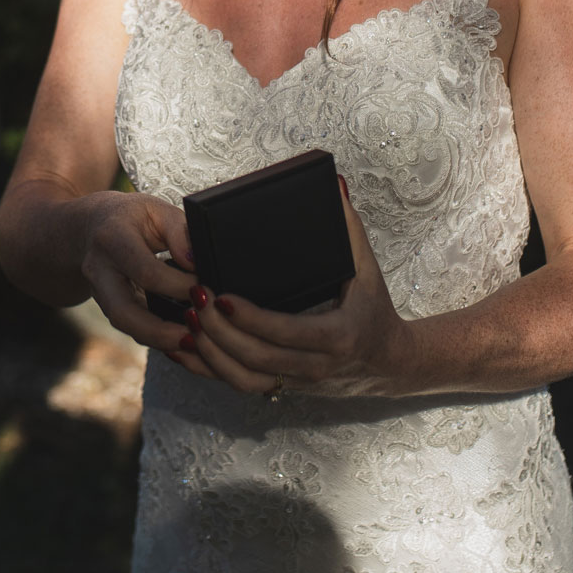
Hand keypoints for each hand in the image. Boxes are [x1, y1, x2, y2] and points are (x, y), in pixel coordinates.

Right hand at [72, 189, 204, 356]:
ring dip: (158, 340)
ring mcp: (99, 291)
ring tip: (192, 344)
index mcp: (112, 238)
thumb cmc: (131, 216)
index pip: (144, 271)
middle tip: (194, 337)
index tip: (204, 289)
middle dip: (159, 331)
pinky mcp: (108, 306)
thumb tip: (196, 262)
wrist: (91, 225)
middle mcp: (99, 269)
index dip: (177, 285)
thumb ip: (179, 231)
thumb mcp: (157, 209)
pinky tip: (180, 340)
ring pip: (123, 325)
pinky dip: (155, 338)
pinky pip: (130, 327)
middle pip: (122, 311)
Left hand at [178, 177, 411, 397]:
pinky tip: (185, 349)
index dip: (252, 319)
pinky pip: (241, 386)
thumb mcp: (368, 268)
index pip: (287, 332)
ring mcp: (298, 381)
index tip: (222, 297)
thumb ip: (350, 226)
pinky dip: (210, 370)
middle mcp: (316, 365)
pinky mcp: (283, 387)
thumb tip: (337, 185)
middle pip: (257, 357)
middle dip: (219, 331)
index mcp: (338, 335)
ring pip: (244, 378)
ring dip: (210, 353)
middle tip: (194, 298)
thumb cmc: (374, 308)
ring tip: (186, 320)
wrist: (388, 364)